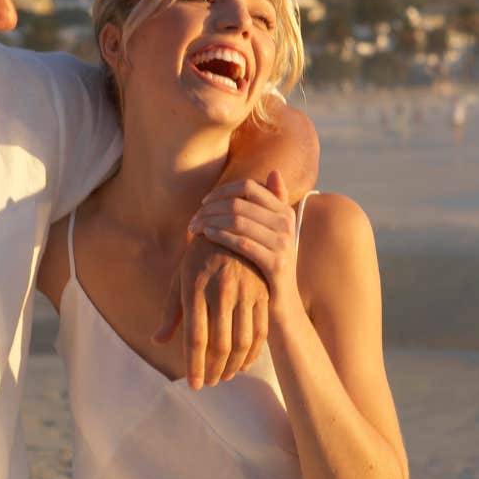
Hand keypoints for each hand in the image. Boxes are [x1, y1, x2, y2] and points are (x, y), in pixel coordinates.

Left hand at [152, 232, 270, 390]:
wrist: (230, 226)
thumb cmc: (198, 258)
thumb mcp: (180, 279)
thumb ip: (170, 312)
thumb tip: (157, 341)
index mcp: (195, 288)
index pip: (195, 337)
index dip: (195, 366)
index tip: (194, 385)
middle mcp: (222, 290)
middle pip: (219, 344)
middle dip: (214, 370)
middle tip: (210, 383)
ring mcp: (245, 291)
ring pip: (242, 341)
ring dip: (233, 365)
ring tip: (225, 376)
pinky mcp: (263, 292)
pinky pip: (260, 331)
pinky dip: (253, 353)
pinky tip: (244, 363)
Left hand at [188, 171, 298, 303]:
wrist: (281, 307)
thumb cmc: (267, 268)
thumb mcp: (272, 234)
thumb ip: (269, 205)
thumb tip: (273, 171)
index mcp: (284, 211)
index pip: (248, 186)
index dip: (222, 191)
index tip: (203, 203)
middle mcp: (287, 223)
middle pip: (239, 202)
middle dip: (210, 209)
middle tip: (192, 220)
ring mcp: (283, 243)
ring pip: (237, 220)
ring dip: (209, 222)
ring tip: (193, 229)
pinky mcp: (276, 264)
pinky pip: (242, 242)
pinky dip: (220, 236)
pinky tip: (205, 237)